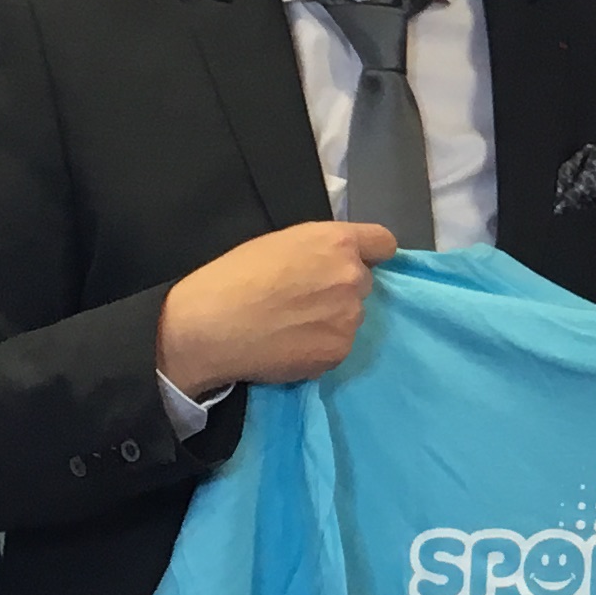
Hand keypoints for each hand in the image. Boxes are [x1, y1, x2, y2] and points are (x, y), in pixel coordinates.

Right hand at [156, 220, 398, 391]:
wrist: (211, 325)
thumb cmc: (234, 275)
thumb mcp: (281, 242)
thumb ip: (319, 249)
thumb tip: (333, 263)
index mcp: (338, 242)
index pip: (384, 243)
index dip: (370, 253)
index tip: (354, 263)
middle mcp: (353, 278)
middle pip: (364, 283)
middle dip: (342, 289)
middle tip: (304, 300)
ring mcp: (349, 318)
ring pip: (351, 317)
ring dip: (332, 320)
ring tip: (291, 326)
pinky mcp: (338, 352)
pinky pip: (338, 346)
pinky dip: (319, 347)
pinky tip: (289, 346)